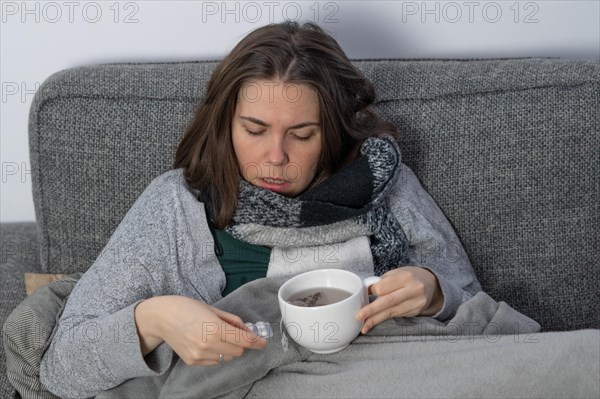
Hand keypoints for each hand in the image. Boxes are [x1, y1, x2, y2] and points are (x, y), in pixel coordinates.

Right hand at [138, 296, 266, 365]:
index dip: (257, 342)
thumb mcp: (213, 309)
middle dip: (241, 343)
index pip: (244, 340)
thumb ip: (233, 321)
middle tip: (234, 333)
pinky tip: (207, 342)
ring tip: (217, 336)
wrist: (161, 317)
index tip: (263, 342)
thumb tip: (248, 331)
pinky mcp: (193, 361)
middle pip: (238, 351)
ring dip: (229, 349)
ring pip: (227, 358)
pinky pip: (214, 361)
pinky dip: (216, 354)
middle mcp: (208, 345)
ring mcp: (199, 355)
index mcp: (215, 329)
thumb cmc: (187, 307)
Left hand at [356, 266, 443, 333]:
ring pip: (391, 312)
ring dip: (376, 319)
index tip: (365, 293)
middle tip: (359, 316)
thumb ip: (383, 281)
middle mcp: (413, 290)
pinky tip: (374, 322)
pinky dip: (384, 319)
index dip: (373, 291)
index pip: (384, 287)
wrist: (431, 284)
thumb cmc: (410, 276)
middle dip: (372, 310)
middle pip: (388, 301)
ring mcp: (415, 303)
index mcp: (406, 277)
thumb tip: (365, 291)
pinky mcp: (415, 312)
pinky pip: (396, 316)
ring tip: (364, 325)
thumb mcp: (397, 273)